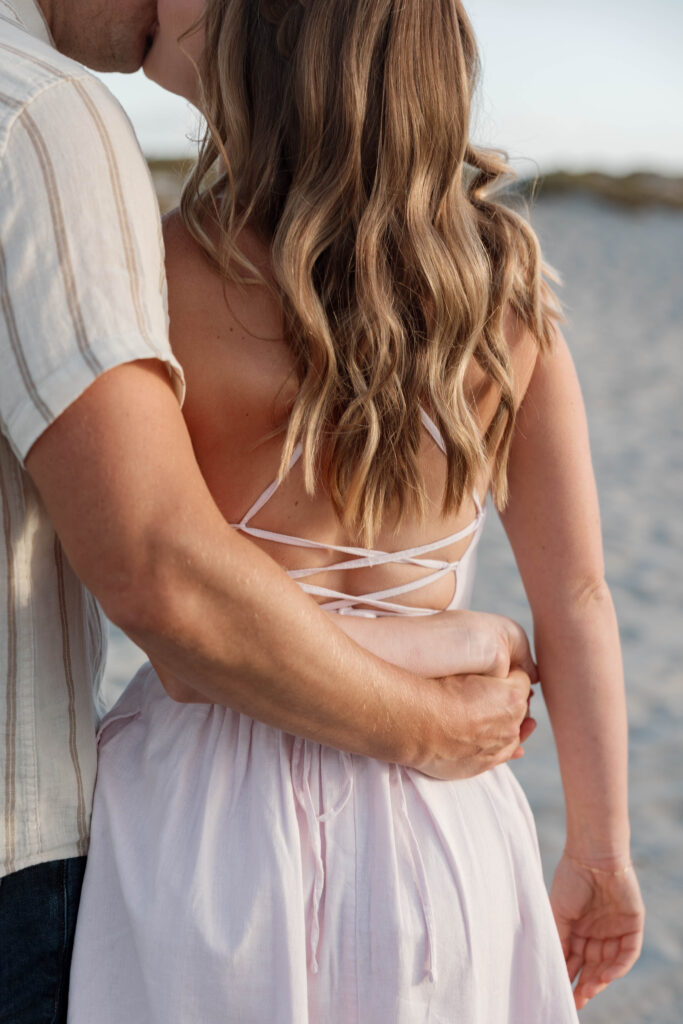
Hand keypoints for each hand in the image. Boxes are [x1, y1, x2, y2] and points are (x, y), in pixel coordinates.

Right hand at [416, 665, 533, 779]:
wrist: (418, 723)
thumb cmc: (437, 690)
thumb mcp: (465, 665)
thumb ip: (486, 666)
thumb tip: (493, 665)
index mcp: (512, 696)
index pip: (522, 679)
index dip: (509, 673)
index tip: (497, 672)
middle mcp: (512, 724)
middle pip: (519, 707)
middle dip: (508, 699)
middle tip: (488, 693)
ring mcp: (498, 747)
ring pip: (512, 732)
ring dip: (506, 724)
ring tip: (495, 718)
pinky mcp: (483, 764)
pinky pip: (501, 755)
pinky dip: (502, 747)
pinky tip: (503, 743)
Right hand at [550, 852, 644, 1009]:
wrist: (592, 857)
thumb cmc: (570, 880)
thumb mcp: (557, 913)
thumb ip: (559, 940)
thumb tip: (555, 969)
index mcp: (577, 928)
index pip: (575, 959)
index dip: (569, 976)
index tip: (561, 993)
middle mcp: (596, 931)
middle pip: (593, 965)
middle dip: (585, 984)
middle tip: (577, 1000)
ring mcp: (615, 929)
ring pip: (610, 963)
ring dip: (600, 979)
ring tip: (589, 990)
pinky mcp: (632, 926)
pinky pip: (628, 953)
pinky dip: (618, 966)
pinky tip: (606, 976)